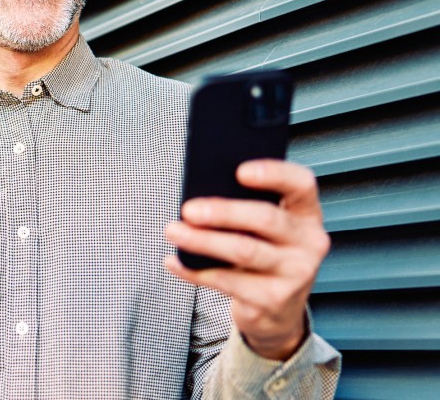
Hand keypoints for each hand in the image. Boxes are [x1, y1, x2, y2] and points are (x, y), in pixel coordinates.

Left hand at [164, 159, 330, 359]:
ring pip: (244, 251)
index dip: (274, 174)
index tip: (240, 171)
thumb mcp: (264, 228)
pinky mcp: (274, 300)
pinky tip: (174, 261)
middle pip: (266, 218)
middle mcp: (309, 242)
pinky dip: (195, 271)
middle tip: (188, 210)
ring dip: (203, 240)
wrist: (277, 310)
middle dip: (224, 212)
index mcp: (306, 214)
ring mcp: (296, 274)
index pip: (301, 184)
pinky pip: (228, 282)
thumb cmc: (263, 251)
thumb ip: (245, 205)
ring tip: (173, 231)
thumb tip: (200, 193)